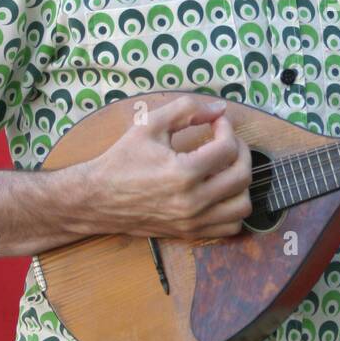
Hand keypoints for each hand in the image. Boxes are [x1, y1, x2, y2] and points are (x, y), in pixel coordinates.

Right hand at [82, 93, 252, 238]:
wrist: (97, 198)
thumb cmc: (122, 159)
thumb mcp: (149, 124)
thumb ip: (186, 110)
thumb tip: (220, 107)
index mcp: (183, 173)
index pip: (228, 148)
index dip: (227, 128)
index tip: (217, 122)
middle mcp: (192, 201)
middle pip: (242, 176)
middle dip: (241, 151)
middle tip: (227, 140)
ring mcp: (193, 221)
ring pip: (242, 206)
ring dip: (240, 182)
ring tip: (225, 167)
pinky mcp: (190, 233)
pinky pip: (230, 227)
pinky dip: (232, 208)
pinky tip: (219, 190)